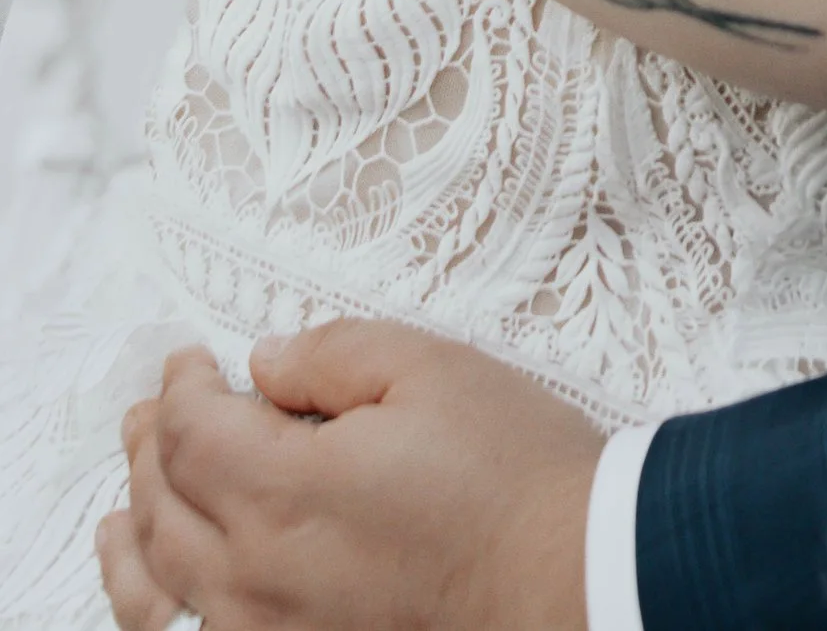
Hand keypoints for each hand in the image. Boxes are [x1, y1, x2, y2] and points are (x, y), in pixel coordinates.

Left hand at [99, 327, 599, 630]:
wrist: (569, 579)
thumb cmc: (511, 476)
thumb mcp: (432, 369)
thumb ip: (334, 355)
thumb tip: (266, 361)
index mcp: (286, 490)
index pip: (189, 431)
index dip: (181, 384)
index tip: (192, 358)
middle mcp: (257, 574)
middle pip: (162, 504)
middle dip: (149, 446)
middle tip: (153, 408)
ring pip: (157, 587)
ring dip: (133, 532)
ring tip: (125, 501)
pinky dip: (156, 606)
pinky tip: (158, 587)